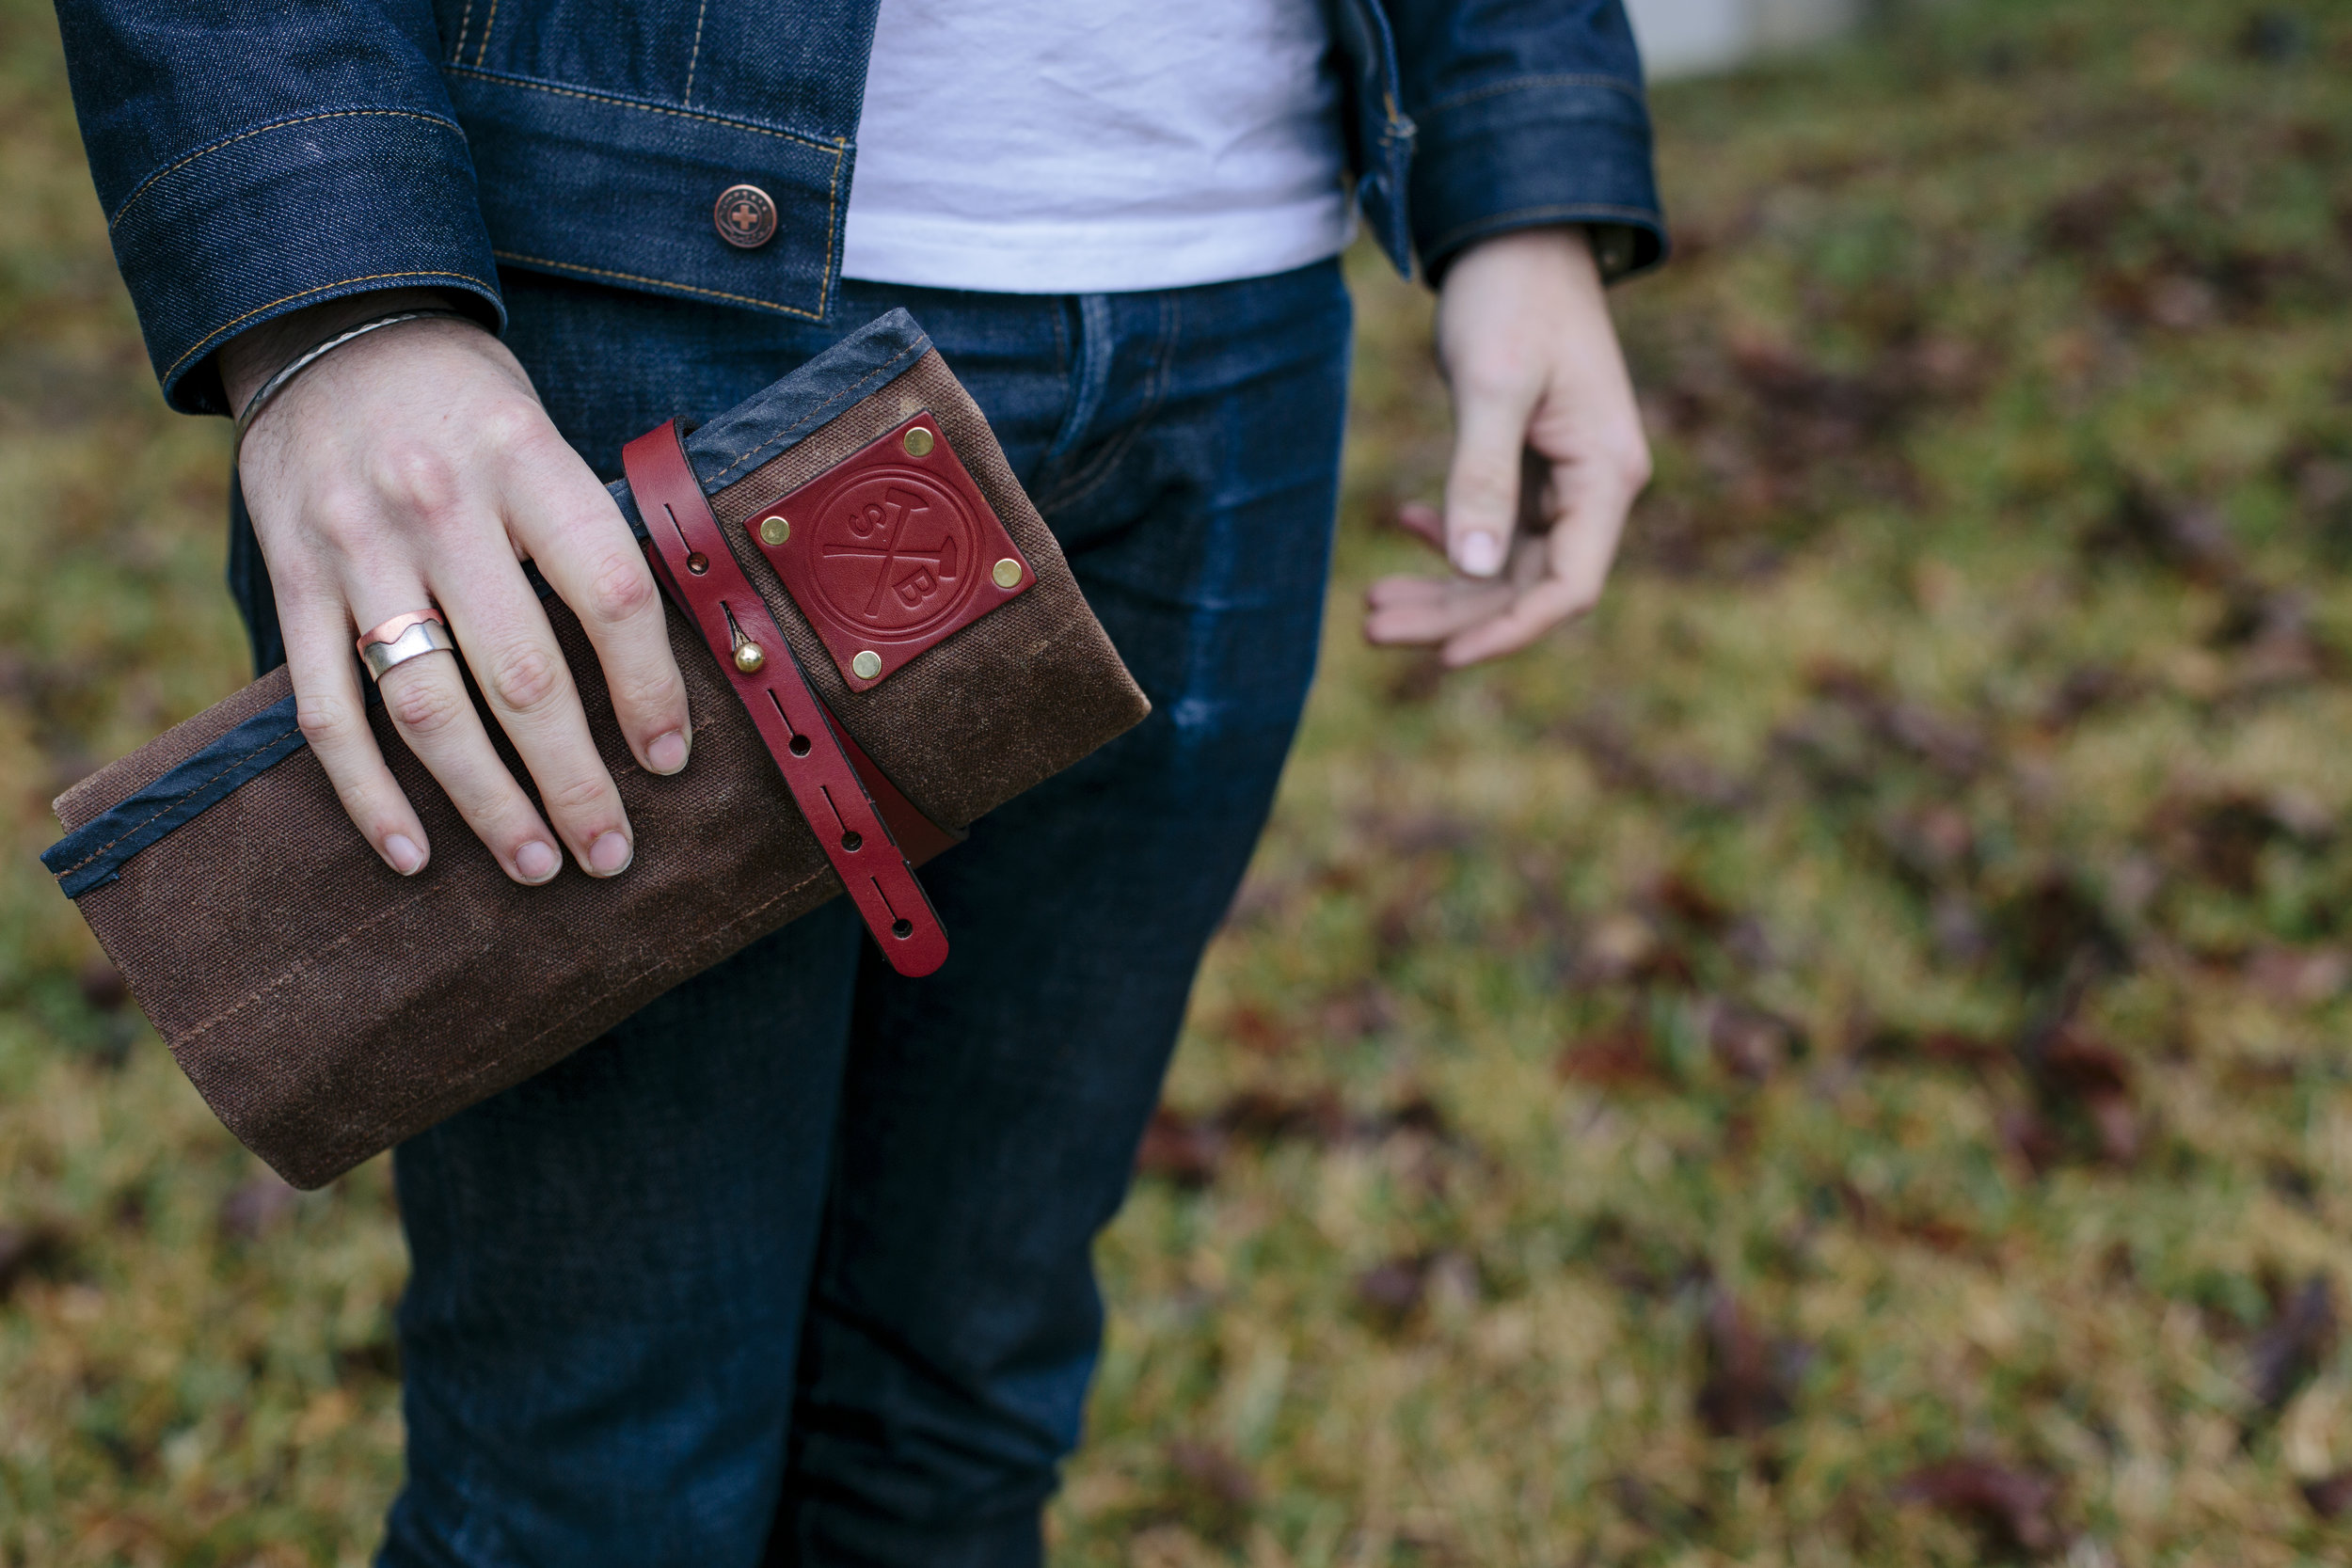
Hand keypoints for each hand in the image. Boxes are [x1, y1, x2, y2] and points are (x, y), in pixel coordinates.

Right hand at [222, 289, 690, 882]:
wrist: (329, 326)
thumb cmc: (467, 404)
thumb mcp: (543, 435)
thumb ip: (590, 537)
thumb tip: (671, 670)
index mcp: (525, 463)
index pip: (609, 593)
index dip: (648, 688)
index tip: (670, 760)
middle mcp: (438, 507)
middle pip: (520, 673)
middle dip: (574, 780)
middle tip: (610, 853)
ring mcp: (356, 549)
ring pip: (427, 708)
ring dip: (486, 803)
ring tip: (537, 865)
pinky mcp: (291, 582)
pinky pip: (327, 710)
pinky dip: (369, 793)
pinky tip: (412, 852)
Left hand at [1363, 226, 1651, 665]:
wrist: (1518, 231)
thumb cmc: (1512, 297)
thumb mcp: (1493, 386)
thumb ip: (1483, 476)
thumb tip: (1471, 568)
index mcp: (1606, 475)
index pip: (1568, 588)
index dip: (1507, 632)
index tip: (1443, 660)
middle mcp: (1596, 486)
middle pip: (1526, 586)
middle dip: (1453, 616)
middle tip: (1370, 627)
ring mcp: (1565, 478)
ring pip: (1504, 563)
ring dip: (1442, 587)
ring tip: (1370, 605)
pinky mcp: (1534, 462)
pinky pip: (1495, 527)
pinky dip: (1450, 536)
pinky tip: (1403, 524)